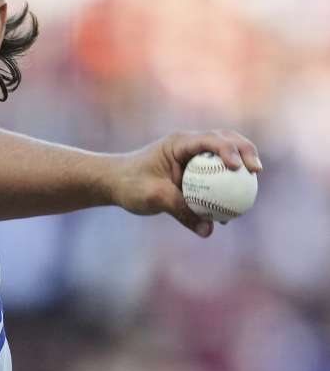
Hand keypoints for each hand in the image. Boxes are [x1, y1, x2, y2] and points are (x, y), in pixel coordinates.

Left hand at [109, 129, 261, 236]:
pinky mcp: (193, 170)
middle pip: (226, 139)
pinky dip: (227, 185)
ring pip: (225, 155)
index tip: (238, 168)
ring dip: (241, 165)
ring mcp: (192, 156)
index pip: (210, 140)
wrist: (114, 183)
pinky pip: (215, 175)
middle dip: (245, 151)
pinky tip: (234, 207)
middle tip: (256, 171)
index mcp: (179, 143)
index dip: (229, 150)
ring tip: (253, 183)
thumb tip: (209, 231)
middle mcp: (189, 145)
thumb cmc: (129, 185)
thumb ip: (181, 210)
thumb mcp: (153, 197)